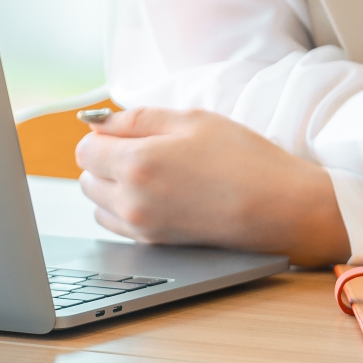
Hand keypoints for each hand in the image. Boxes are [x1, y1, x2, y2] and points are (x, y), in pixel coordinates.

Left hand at [75, 107, 349, 267]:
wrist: (277, 206)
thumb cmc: (242, 158)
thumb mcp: (191, 120)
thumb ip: (137, 118)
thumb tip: (97, 122)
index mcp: (137, 163)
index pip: (85, 150)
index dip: (102, 135)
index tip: (125, 131)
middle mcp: (131, 200)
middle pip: (86, 179)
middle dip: (104, 161)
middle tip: (144, 149)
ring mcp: (142, 227)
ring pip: (98, 205)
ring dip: (112, 187)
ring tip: (153, 173)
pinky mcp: (155, 244)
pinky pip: (117, 225)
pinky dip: (125, 208)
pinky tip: (159, 194)